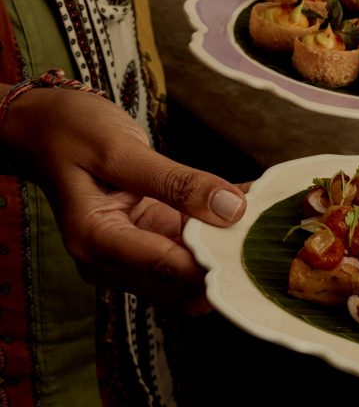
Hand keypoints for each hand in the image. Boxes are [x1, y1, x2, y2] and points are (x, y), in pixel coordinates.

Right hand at [1, 85, 246, 307]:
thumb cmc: (69, 131)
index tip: (255, 253)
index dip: (214, 267)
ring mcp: (131, 251)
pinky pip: (189, 244)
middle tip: (269, 234)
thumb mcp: (121, 150)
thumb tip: (231, 209)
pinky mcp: (147, 237)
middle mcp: (111, 259)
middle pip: (181, 281)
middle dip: (224, 262)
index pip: (166, 269)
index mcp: (96, 241)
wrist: (42, 124)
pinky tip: (246, 202)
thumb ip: (177, 182)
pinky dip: (216, 228)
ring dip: (225, 247)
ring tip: (263, 217)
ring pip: (190, 268)